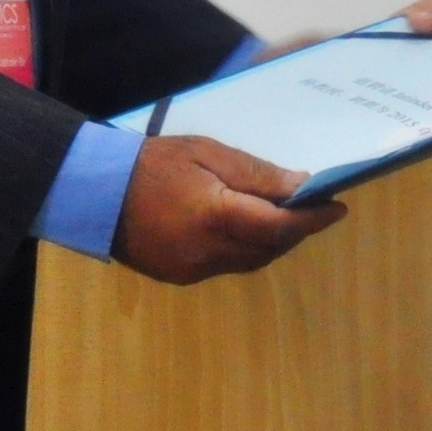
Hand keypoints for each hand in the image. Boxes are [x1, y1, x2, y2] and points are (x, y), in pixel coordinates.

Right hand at [113, 131, 345, 284]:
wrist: (95, 192)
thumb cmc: (153, 163)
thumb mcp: (207, 153)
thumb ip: (255, 175)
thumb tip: (301, 188)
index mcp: (214, 216)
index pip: (278, 226)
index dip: (312, 220)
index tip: (336, 207)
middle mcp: (207, 252)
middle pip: (269, 248)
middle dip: (296, 231)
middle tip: (314, 208)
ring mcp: (192, 270)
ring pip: (251, 261)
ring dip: (273, 242)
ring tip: (286, 217)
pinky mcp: (181, 277)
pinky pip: (227, 266)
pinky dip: (246, 249)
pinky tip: (249, 229)